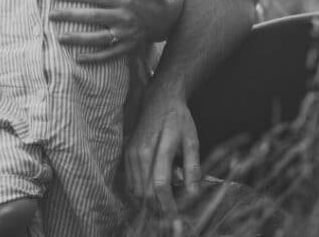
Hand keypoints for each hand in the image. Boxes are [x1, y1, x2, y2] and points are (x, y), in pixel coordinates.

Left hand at [52, 0, 180, 62]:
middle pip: (93, 17)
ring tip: (60, 37)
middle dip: (70, 15)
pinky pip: (109, 55)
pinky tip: (78, 58)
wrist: (167, 18)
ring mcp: (126, 34)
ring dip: (79, 38)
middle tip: (52, 15)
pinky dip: (94, 58)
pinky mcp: (128, 47)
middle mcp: (124, 17)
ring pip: (98, 38)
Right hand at [125, 88, 200, 213]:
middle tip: (171, 216)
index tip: (175, 218)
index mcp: (161, 147)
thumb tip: (193, 194)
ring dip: (148, 203)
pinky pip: (129, 182)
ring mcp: (131, 153)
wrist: (159, 99)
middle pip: (145, 192)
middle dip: (157, 209)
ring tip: (163, 207)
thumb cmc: (178, 119)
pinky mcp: (126, 154)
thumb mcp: (192, 140)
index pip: (160, 185)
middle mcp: (141, 152)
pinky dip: (139, 194)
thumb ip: (192, 168)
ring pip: (135, 190)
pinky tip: (151, 196)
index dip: (167, 206)